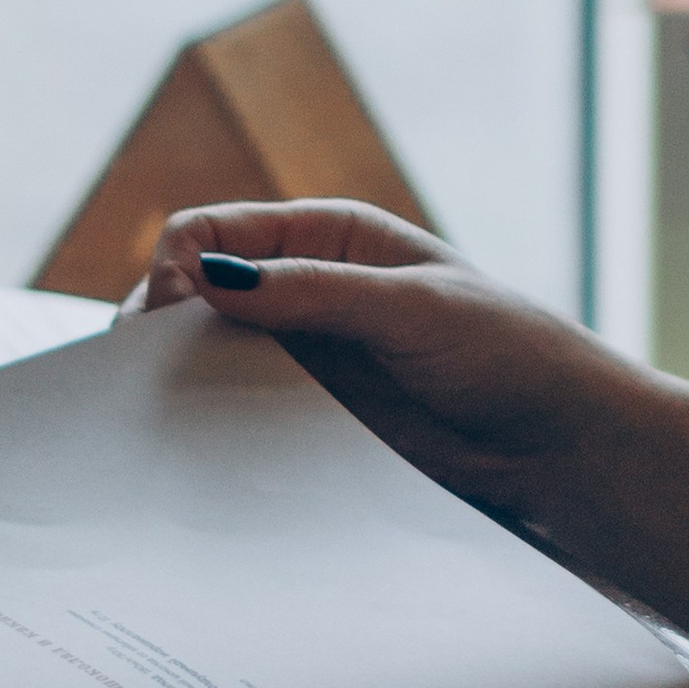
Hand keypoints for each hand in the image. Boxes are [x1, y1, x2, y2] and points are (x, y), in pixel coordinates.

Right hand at [139, 203, 613, 506]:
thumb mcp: (411, 308)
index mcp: (329, 238)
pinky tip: (188, 455)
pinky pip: (236, 419)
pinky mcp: (310, 422)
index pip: (211, 232)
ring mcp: (304, 360)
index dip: (176, 267)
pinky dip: (205, 431)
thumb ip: (313, 293)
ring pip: (206, 363)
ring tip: (144, 420)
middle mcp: (305, 292)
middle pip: (194, 298)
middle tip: (132, 378)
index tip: (169, 317)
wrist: (557, 441)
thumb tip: (208, 278)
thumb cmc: (505, 350)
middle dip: (158, 330)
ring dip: (174, 384)